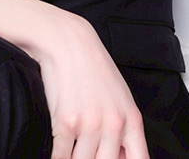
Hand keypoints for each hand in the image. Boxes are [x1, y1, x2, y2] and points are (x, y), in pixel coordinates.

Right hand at [37, 14, 148, 158]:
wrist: (68, 42)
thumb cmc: (92, 68)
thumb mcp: (119, 97)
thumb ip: (123, 130)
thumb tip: (120, 158)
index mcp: (132, 120)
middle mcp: (115, 124)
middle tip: (86, 150)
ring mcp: (91, 124)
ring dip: (73, 158)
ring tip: (72, 145)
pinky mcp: (67, 123)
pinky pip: (61, 158)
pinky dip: (57, 156)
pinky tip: (58, 148)